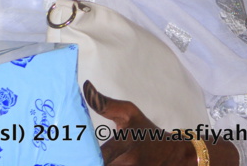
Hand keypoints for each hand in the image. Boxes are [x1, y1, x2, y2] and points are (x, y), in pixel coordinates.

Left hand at [84, 81, 237, 165]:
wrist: (176, 154)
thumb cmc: (147, 131)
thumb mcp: (130, 114)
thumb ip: (105, 104)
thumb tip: (86, 87)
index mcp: (126, 147)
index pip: (99, 157)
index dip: (84, 156)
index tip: (70, 151)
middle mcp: (130, 163)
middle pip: (102, 164)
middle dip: (88, 160)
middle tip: (70, 156)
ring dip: (96, 162)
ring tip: (81, 158)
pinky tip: (97, 160)